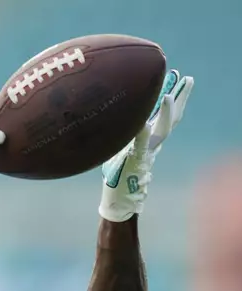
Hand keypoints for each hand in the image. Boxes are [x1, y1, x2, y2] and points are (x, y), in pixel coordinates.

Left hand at [98, 70, 194, 221]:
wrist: (119, 201)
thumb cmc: (117, 175)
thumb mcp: (120, 149)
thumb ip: (124, 134)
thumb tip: (114, 116)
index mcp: (150, 141)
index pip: (165, 117)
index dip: (171, 100)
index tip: (176, 80)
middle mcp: (152, 145)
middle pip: (171, 119)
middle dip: (180, 99)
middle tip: (186, 79)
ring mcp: (146, 153)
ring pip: (161, 131)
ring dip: (165, 114)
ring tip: (169, 95)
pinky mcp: (135, 162)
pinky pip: (140, 146)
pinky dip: (142, 134)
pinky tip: (143, 124)